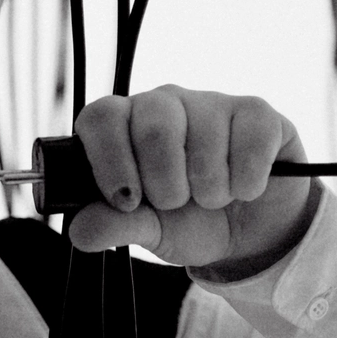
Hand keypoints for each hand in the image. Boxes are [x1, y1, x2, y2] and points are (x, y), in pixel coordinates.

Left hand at [67, 85, 315, 275]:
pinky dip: (246, 182)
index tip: (126, 201)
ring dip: (210, 190)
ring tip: (213, 198)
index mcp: (126, 127)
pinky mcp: (256, 113)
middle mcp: (165, 104)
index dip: (110, 159)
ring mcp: (211, 103)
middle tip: (176, 203)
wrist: (248, 234)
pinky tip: (244, 189)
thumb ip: (113, 227)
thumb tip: (79, 231)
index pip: (102, 117)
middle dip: (167, 185)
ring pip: (205, 141)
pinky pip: (250, 143)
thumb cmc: (189, 223)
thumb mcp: (147, 232)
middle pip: (154, 128)